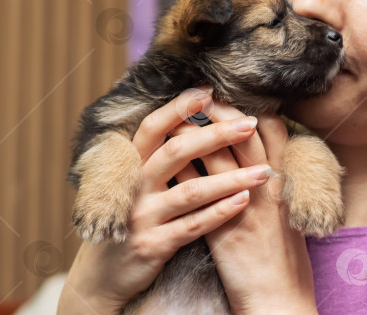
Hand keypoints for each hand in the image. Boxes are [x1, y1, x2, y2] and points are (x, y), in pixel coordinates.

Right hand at [58, 87, 269, 313]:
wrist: (103, 275)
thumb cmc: (132, 219)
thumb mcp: (137, 184)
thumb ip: (159, 155)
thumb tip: (192, 117)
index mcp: (132, 166)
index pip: (153, 128)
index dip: (178, 108)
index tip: (208, 91)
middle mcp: (134, 187)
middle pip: (176, 152)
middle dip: (215, 135)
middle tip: (249, 124)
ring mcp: (142, 216)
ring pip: (190, 191)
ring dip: (231, 178)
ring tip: (263, 171)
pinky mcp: (153, 245)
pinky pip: (192, 226)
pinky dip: (220, 212)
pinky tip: (244, 201)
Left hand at [174, 103, 318, 314]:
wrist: (280, 299)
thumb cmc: (285, 259)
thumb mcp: (287, 213)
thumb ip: (274, 184)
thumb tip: (260, 160)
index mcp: (284, 182)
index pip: (273, 129)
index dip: (251, 106)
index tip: (233, 95)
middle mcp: (266, 188)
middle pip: (244, 132)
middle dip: (220, 108)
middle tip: (200, 93)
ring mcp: (243, 206)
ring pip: (217, 155)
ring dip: (193, 132)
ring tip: (175, 117)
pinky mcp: (220, 227)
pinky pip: (196, 187)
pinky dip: (181, 168)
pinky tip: (164, 158)